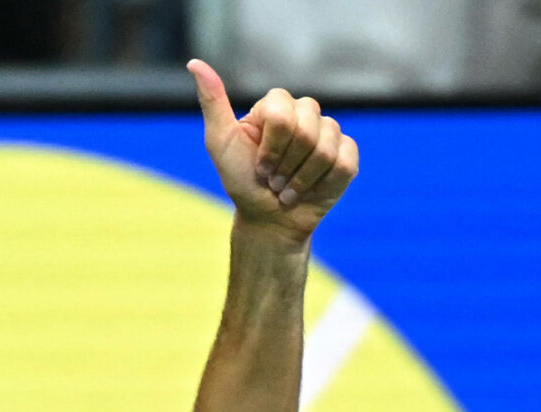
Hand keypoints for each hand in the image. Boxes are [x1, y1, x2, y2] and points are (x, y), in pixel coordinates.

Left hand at [188, 61, 357, 242]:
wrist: (268, 219)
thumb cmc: (242, 181)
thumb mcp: (220, 143)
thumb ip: (212, 102)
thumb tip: (194, 63)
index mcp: (276, 105)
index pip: (282, 114)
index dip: (271, 148)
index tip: (259, 167)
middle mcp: (304, 112)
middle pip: (307, 129)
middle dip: (286, 165)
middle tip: (274, 180)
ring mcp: (328, 132)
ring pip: (326, 148)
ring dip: (302, 179)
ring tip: (289, 189)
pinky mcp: (346, 154)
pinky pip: (344, 161)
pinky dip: (324, 183)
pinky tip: (311, 190)